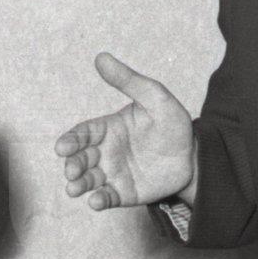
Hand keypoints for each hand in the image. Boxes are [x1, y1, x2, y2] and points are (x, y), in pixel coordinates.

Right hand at [55, 52, 194, 209]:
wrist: (195, 156)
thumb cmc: (172, 123)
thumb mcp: (154, 97)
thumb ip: (128, 80)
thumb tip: (101, 57)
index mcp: (108, 128)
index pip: (82, 134)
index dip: (70, 140)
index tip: (62, 147)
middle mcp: (106, 152)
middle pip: (80, 158)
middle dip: (72, 165)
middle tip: (72, 170)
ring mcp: (114, 174)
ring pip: (88, 180)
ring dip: (78, 184)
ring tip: (74, 188)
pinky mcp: (124, 193)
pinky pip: (107, 197)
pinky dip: (98, 200)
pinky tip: (95, 201)